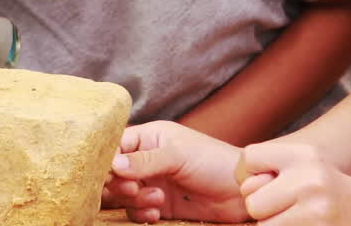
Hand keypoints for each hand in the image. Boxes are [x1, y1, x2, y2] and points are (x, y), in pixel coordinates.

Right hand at [104, 121, 249, 223]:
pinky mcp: (159, 204)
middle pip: (114, 173)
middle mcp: (146, 159)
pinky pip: (136, 211)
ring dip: (135, 200)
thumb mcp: (178, 155)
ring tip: (157, 199)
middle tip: (136, 189)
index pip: (115, 145)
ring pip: (123, 194)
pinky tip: (158, 213)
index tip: (115, 173)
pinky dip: (142, 214)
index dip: (109, 160)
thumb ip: (145, 161)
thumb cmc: (214, 161)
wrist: (241, 191)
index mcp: (150, 137)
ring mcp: (152, 182)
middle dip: (121, 184)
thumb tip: (113, 165)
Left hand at [236, 142, 350, 225]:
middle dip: (262, 207)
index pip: (248, 158)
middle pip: (252, 201)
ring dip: (273, 224)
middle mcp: (310, 182)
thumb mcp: (304, 162)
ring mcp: (315, 214)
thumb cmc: (324, 186)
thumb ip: (270, 167)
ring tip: (296, 217)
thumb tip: (242, 187)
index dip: (249, 173)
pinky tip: (303, 224)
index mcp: (304, 156)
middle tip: (286, 205)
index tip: (266, 181)